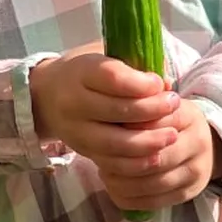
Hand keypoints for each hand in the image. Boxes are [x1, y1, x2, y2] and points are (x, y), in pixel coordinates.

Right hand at [29, 46, 180, 161]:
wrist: (46, 97)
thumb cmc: (86, 73)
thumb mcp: (104, 57)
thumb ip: (133, 66)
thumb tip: (165, 84)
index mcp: (81, 72)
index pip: (112, 78)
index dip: (141, 84)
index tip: (160, 83)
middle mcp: (74, 102)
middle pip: (117, 111)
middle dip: (152, 111)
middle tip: (175, 105)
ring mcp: (76, 131)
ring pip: (116, 143)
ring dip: (149, 142)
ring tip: (172, 135)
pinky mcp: (83, 151)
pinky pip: (112, 164)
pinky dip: (137, 163)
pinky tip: (156, 155)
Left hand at [95, 99, 221, 210]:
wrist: (202, 144)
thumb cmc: (169, 121)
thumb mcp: (160, 105)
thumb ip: (142, 100)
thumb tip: (123, 94)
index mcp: (188, 115)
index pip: (154, 123)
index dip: (127, 130)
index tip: (107, 131)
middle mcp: (198, 143)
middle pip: (156, 157)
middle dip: (125, 160)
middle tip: (101, 158)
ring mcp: (196, 171)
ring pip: (154, 182)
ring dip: (124, 182)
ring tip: (105, 173)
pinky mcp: (189, 193)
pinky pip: (155, 201)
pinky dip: (130, 197)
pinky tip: (114, 188)